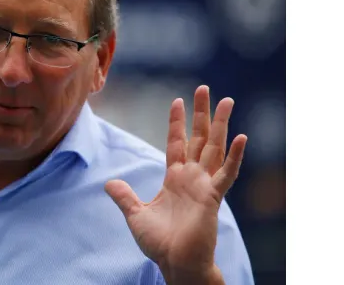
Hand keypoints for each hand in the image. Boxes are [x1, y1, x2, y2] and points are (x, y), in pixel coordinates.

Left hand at [104, 86, 246, 281]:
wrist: (174, 262)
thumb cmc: (159, 242)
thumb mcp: (135, 214)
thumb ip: (124, 197)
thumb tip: (109, 183)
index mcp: (175, 178)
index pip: (176, 143)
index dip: (176, 122)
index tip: (177, 100)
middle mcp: (192, 177)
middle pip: (199, 138)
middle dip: (201, 113)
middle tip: (204, 88)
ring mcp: (204, 185)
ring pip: (215, 148)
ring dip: (222, 125)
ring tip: (228, 101)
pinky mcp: (213, 198)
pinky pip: (226, 174)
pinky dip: (235, 157)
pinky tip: (241, 138)